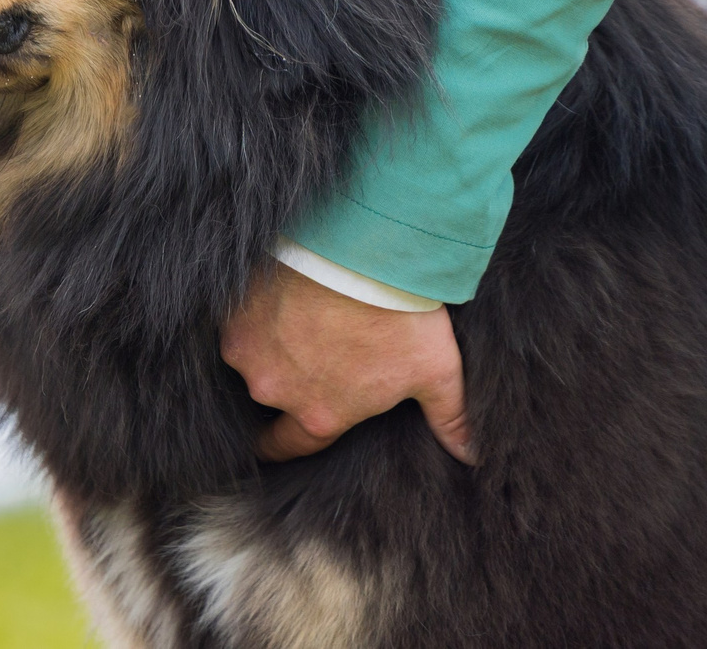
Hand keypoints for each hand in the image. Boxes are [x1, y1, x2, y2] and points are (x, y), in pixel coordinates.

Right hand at [220, 259, 475, 464]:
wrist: (362, 250)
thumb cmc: (400, 315)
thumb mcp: (436, 371)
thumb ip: (450, 419)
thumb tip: (472, 455)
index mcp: (320, 415)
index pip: (288, 446)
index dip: (282, 443)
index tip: (274, 440)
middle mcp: (276, 391)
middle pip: (269, 397)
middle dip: (281, 381)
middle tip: (302, 354)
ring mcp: (249, 350)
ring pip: (249, 357)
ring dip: (265, 344)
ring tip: (291, 318)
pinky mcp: (234, 311)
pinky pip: (234, 320)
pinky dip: (250, 312)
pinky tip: (274, 295)